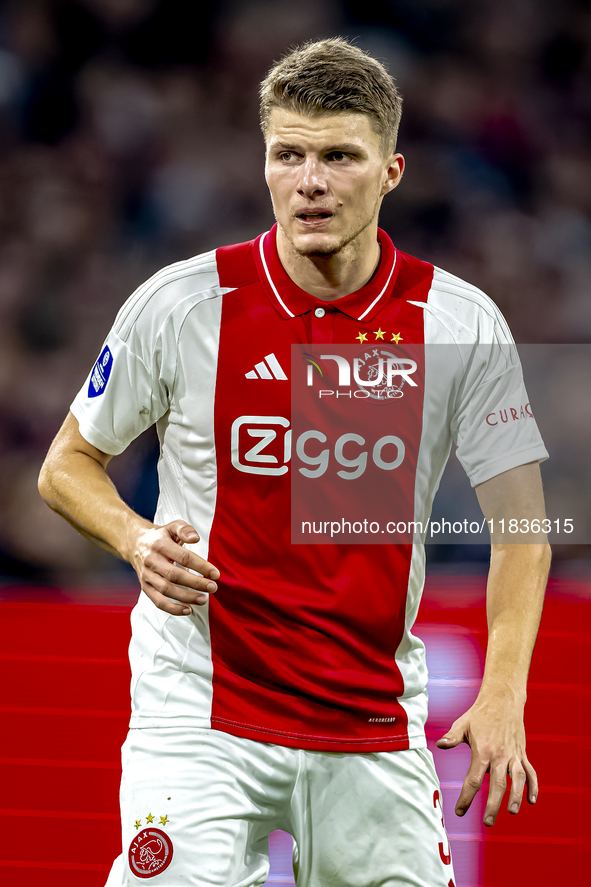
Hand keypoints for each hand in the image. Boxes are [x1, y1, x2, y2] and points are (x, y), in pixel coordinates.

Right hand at [131, 520, 219, 615]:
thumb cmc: (160, 536)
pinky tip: (187, 610)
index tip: (215, 574)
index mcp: (160, 544)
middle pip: (175, 575)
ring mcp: (147, 575)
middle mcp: (151, 560)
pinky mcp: (145, 586)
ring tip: (203, 599)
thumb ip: (185, 529)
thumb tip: (195, 538)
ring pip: (166, 590)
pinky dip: (172, 608)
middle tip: (213, 587)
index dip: (201, 566)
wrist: (135, 543)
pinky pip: (158, 601)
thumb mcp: (172, 526)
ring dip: (186, 597)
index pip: (183, 557)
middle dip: (196, 583)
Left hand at [436, 700, 537, 826]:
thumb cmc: (480, 714)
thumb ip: (452, 737)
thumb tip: (439, 745)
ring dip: (517, 796)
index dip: (466, 798)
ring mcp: (513, 755)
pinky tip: (532, 801)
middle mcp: (500, 756)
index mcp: (482, 751)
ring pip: (518, 779)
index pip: (473, 779)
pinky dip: (534, 786)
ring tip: (513, 812)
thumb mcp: (463, 724)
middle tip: (488, 822)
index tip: (460, 811)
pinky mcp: (522, 753)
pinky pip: (531, 772)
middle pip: (498, 784)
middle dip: (493, 804)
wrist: (503, 700)